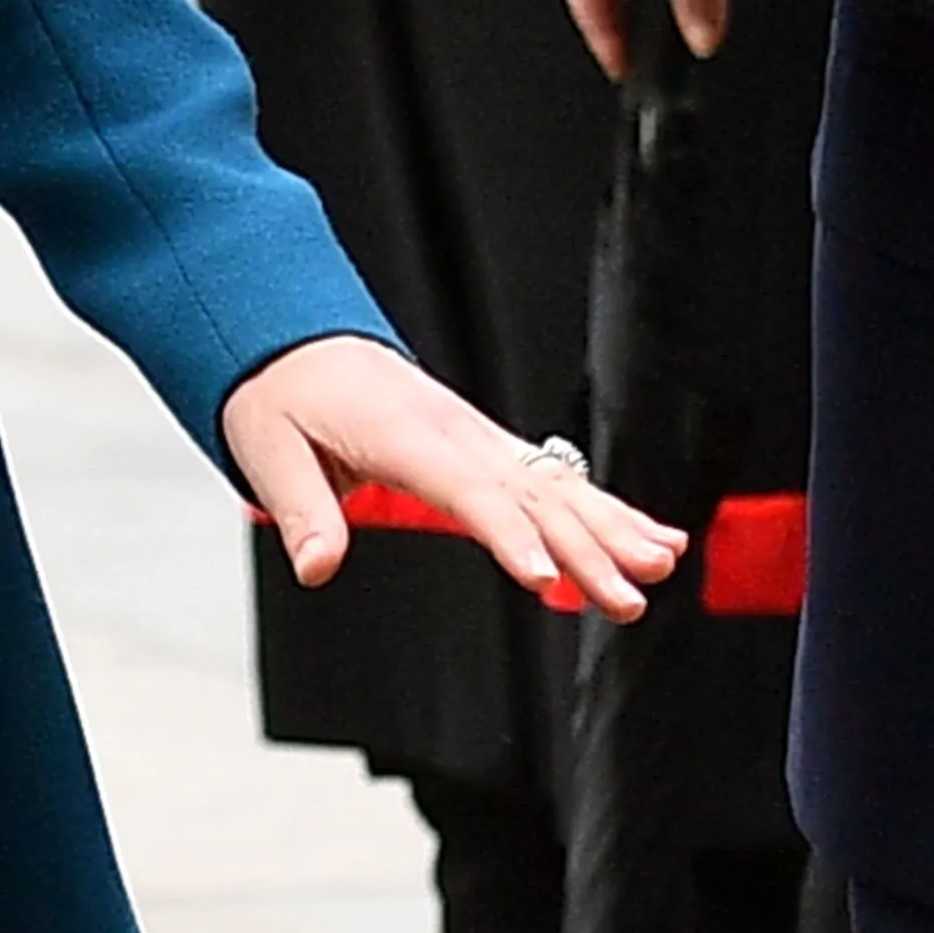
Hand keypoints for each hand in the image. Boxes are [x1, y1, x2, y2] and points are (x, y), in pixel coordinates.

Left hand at [221, 332, 684, 621]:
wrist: (287, 334)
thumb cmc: (278, 392)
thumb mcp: (268, 450)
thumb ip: (301, 510)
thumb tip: (317, 567)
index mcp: (406, 433)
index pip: (471, 492)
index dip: (512, 537)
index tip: (546, 581)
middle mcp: (455, 430)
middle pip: (534, 494)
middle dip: (589, 547)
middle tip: (632, 597)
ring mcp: (476, 434)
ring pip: (558, 484)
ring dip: (613, 525)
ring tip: (665, 563)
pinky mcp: (483, 443)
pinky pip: (551, 477)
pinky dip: (601, 505)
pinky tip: (647, 533)